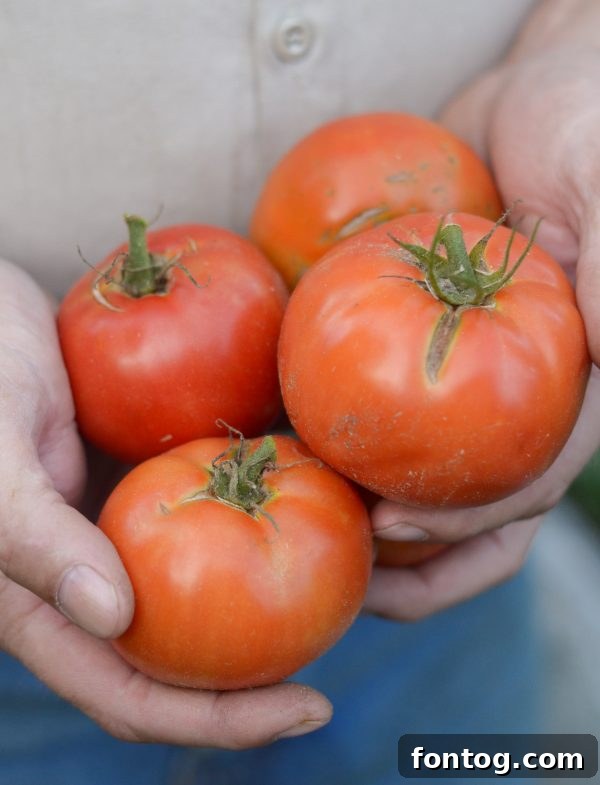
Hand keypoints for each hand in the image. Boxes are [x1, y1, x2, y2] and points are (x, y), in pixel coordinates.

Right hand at [0, 259, 330, 745]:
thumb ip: (35, 538)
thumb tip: (116, 619)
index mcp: (45, 604)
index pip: (133, 695)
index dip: (219, 720)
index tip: (311, 709)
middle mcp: (93, 579)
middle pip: (184, 662)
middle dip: (260, 679)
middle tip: (346, 648)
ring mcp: (126, 531)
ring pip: (205, 593)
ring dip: (271, 601)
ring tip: (348, 586)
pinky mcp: (150, 480)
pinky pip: (213, 512)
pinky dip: (260, 518)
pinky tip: (314, 498)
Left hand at [365, 0, 599, 619]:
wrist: (541, 81)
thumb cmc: (591, 113)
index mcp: (575, 383)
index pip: (532, 478)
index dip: (472, 516)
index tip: (394, 521)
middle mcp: (522, 394)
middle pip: (481, 508)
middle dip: (420, 558)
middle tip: (346, 578)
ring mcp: (468, 374)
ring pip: (426, 475)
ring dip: (371, 519)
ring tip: (305, 536)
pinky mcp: (421, 341)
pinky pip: (380, 405)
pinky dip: (339, 436)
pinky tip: (284, 445)